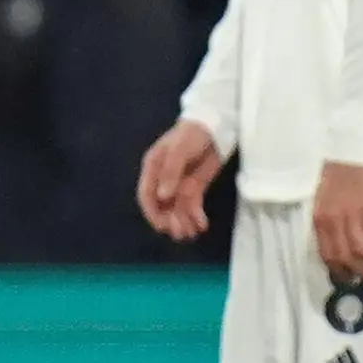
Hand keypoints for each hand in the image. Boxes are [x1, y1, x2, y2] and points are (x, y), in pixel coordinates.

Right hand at [135, 117, 227, 242]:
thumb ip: (171, 172)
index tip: (161, 226)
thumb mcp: (179, 150)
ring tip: (191, 234)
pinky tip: (202, 225)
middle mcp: (163, 179)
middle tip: (181, 233)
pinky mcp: (194, 188)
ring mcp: (179, 184)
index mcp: (153, 168)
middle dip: (170, 221)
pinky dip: (196, 217)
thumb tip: (163, 196)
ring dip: (182, 222)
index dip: (152, 212)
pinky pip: (192, 206)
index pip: (147, 194)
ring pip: (177, 209)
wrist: (215, 128)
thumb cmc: (191, 135)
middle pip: (162, 205)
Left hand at [311, 159, 362, 278]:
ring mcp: (350, 217)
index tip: (346, 277)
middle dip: (355, 271)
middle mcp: (332, 221)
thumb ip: (328, 221)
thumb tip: (338, 242)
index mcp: (318, 219)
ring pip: (360, 251)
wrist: (349, 152)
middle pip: (342, 256)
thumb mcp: (324, 200)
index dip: (336, 269)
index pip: (325, 253)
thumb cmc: (337, 174)